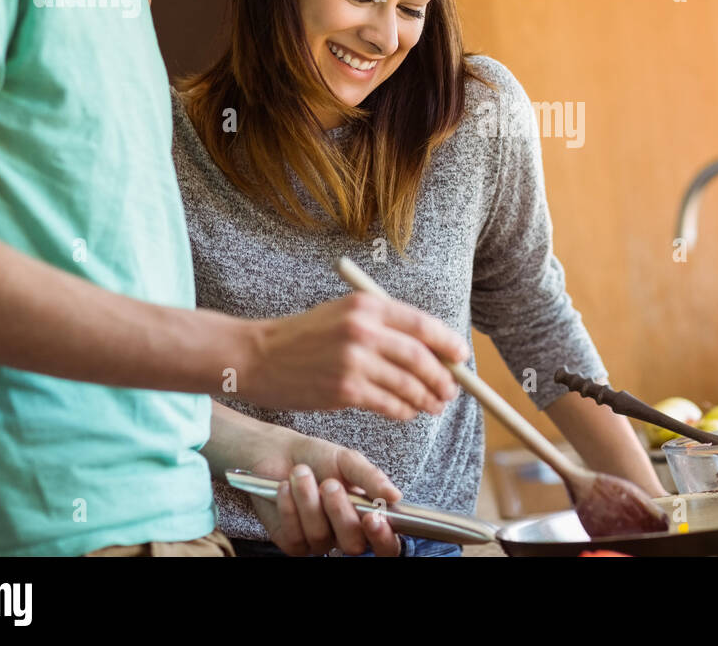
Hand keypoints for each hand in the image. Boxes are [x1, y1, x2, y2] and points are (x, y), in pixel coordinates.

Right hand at [246, 291, 469, 417]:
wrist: (257, 356)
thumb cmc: (302, 337)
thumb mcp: (343, 315)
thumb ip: (383, 327)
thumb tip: (431, 350)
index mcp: (365, 305)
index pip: (421, 324)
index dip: (447, 342)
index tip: (460, 356)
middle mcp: (362, 330)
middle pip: (420, 357)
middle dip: (442, 377)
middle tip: (451, 390)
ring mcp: (353, 361)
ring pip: (407, 384)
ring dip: (426, 398)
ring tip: (434, 405)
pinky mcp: (344, 389)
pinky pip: (388, 404)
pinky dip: (403, 411)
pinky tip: (407, 413)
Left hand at [248, 433, 402, 556]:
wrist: (279, 453)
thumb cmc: (318, 458)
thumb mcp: (348, 461)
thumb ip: (371, 478)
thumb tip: (395, 496)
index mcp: (367, 516)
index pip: (386, 544)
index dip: (383, 538)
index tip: (374, 517)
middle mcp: (345, 534)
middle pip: (353, 544)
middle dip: (340, 513)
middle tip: (329, 484)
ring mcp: (319, 541)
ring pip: (320, 537)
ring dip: (309, 501)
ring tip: (300, 473)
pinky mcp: (292, 542)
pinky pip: (295, 537)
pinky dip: (290, 507)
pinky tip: (285, 487)